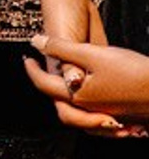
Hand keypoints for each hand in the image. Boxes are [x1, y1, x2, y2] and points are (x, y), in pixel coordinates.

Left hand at [24, 32, 148, 133]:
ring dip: (66, 99)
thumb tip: (35, 42)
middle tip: (39, 69)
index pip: (44, 85)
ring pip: (78, 112)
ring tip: (62, 81)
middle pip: (59, 103)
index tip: (26, 59)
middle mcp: (90, 110)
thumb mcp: (92, 54)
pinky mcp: (123, 116)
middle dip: (46, 86)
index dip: (32, 70)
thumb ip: (61, 48)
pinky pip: (97, 116)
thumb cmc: (132, 71)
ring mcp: (108, 116)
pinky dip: (87, 106)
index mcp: (78, 96)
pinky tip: (92, 91)